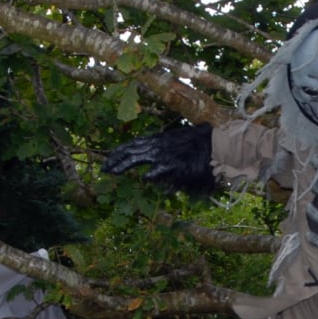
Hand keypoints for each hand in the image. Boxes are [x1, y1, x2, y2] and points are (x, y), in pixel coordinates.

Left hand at [102, 123, 217, 195]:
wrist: (213, 143)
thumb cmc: (198, 142)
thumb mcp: (177, 142)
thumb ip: (164, 149)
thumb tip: (154, 165)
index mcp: (158, 139)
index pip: (132, 144)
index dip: (119, 151)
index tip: (109, 158)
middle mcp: (157, 145)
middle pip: (130, 151)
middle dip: (115, 160)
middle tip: (103, 169)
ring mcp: (163, 154)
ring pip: (137, 158)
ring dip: (123, 165)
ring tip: (112, 172)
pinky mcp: (172, 164)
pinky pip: (157, 170)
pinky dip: (150, 175)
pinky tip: (144, 178)